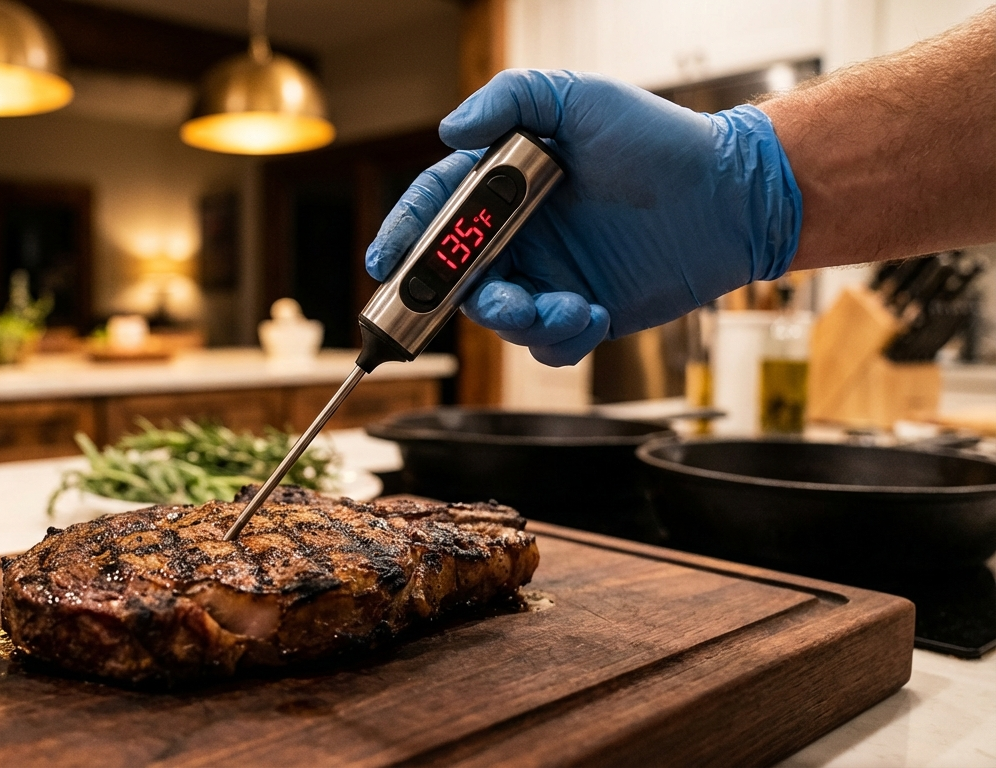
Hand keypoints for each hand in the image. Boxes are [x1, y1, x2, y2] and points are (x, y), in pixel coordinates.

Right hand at [365, 69, 801, 365]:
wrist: (731, 197)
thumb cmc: (660, 140)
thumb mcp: (580, 99)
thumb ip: (510, 101)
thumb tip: (451, 130)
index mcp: (505, 186)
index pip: (438, 210)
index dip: (404, 235)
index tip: (386, 262)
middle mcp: (519, 234)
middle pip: (456, 276)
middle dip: (457, 296)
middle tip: (486, 295)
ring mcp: (549, 275)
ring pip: (497, 318)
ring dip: (519, 320)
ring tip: (567, 304)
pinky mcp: (582, 312)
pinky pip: (547, 344)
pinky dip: (560, 337)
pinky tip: (594, 312)